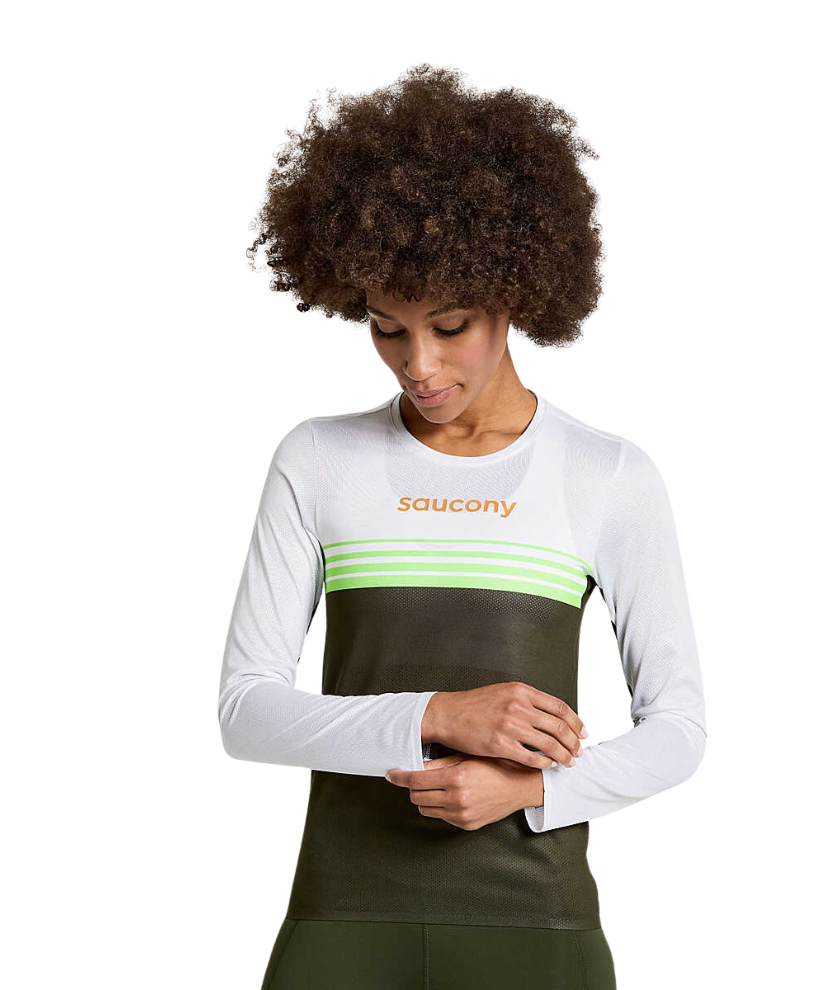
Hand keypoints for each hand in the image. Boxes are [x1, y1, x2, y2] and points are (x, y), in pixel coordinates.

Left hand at [385, 752, 544, 830]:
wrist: (520, 785)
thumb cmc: (495, 764)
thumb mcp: (466, 756)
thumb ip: (439, 763)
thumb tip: (414, 765)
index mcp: (457, 778)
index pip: (415, 780)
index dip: (399, 776)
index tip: (391, 774)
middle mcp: (458, 799)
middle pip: (416, 796)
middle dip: (413, 786)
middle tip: (418, 776)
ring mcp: (462, 815)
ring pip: (425, 808)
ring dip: (425, 797)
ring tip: (436, 785)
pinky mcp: (466, 825)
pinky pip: (441, 816)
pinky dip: (439, 806)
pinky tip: (450, 795)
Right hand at [422, 681, 586, 769]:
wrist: (448, 714)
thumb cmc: (475, 705)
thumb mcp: (504, 692)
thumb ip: (528, 700)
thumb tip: (553, 713)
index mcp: (521, 691)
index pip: (560, 708)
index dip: (576, 722)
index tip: (583, 733)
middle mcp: (518, 706)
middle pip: (559, 727)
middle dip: (574, 742)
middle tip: (579, 752)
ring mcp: (509, 726)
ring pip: (549, 744)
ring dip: (564, 755)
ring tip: (569, 762)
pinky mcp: (500, 745)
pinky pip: (532, 758)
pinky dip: (545, 764)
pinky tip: (549, 766)